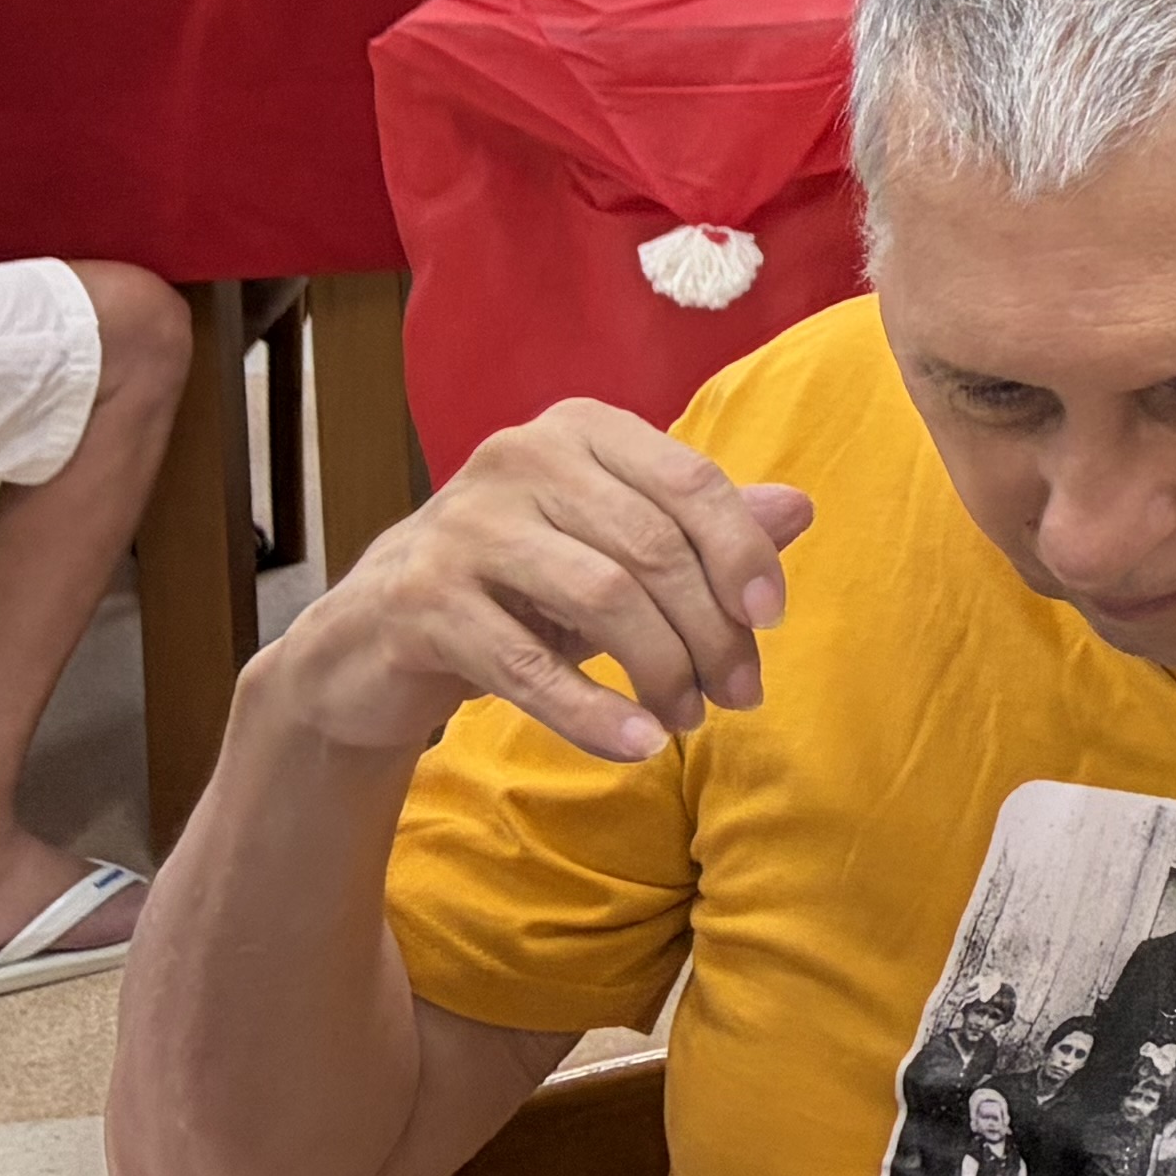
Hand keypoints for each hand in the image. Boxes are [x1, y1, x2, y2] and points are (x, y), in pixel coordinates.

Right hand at [255, 398, 813, 768]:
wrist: (374, 637)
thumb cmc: (519, 585)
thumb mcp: (615, 549)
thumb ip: (701, 527)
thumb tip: (801, 507)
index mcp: (579, 430)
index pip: (690, 483)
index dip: (743, 554)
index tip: (773, 619)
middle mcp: (518, 458)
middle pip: (652, 548)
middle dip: (710, 630)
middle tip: (739, 693)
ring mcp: (462, 526)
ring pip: (602, 599)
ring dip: (662, 670)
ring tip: (690, 719)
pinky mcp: (420, 600)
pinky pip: (528, 664)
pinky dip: (592, 711)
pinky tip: (637, 746)